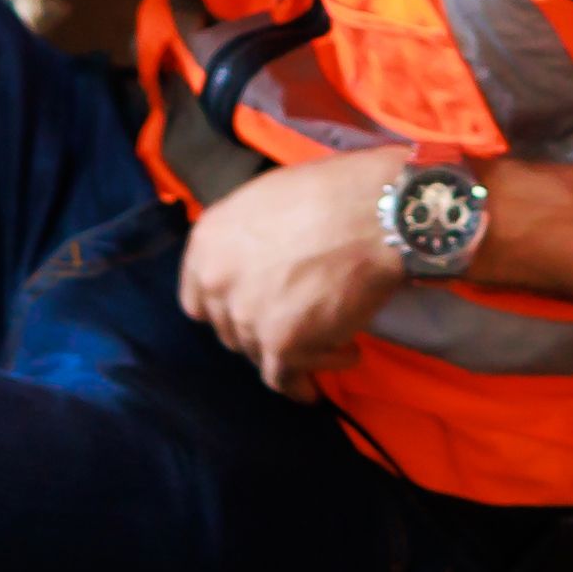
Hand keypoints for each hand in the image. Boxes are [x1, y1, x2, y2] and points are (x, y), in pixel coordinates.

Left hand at [176, 148, 408, 399]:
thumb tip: (258, 266)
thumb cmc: (332, 193)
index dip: (227, 309)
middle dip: (263, 330)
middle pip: (230, 331)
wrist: (374, 214)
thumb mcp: (265, 202)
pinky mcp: (282, 344)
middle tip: (300, 323)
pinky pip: (289, 378)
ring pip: (260, 356)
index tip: (253, 311)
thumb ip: (246, 242)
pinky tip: (348, 354)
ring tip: (337, 339)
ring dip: (297, 352)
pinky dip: (316, 372)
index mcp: (208, 242)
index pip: (198, 300)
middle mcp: (217, 281)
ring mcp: (247, 316)